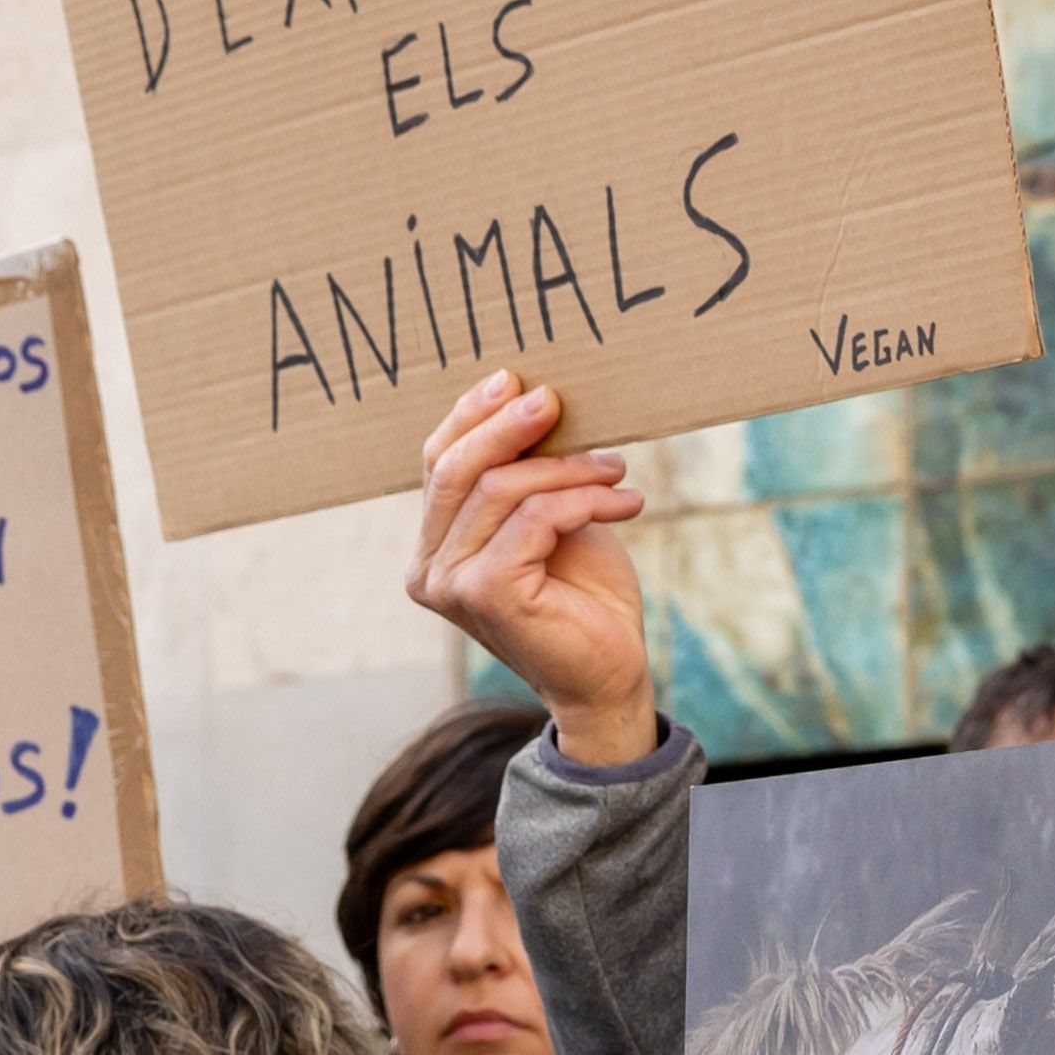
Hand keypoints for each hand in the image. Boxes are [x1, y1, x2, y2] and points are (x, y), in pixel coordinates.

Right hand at [408, 375, 656, 766]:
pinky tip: (625, 502)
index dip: (471, 415)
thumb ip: (525, 474)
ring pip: (499, 489)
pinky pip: (534, 518)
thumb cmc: (584, 596)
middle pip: (457, 469)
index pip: (438, 463)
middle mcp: (428, 569)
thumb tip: (532, 396)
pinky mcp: (487, 595)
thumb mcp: (550, 519)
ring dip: (567, 468)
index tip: (515, 378)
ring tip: (617, 467)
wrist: (610, 675)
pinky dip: (584, 500)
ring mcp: (451, 585)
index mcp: (435, 547)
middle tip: (556, 400)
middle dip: (508, 425)